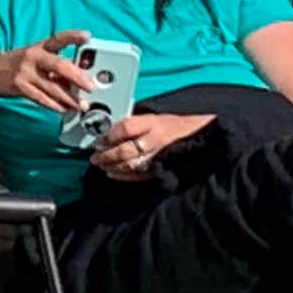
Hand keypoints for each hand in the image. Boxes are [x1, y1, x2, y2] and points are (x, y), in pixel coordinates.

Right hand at [0, 37, 95, 115]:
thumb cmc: (22, 64)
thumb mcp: (38, 57)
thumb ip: (59, 64)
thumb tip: (83, 74)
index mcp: (40, 46)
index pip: (58, 38)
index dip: (73, 36)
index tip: (87, 36)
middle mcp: (33, 56)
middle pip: (59, 65)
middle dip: (77, 77)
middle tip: (90, 87)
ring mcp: (25, 72)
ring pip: (52, 86)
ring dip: (69, 98)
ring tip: (82, 105)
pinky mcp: (20, 87)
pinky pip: (42, 98)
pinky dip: (55, 105)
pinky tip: (65, 109)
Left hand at [86, 110, 213, 184]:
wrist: (197, 136)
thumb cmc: (173, 125)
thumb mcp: (153, 117)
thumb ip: (133, 123)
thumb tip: (110, 133)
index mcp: (153, 122)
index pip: (126, 128)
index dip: (109, 135)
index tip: (99, 139)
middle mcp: (155, 139)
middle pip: (124, 149)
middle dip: (106, 155)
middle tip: (95, 157)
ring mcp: (158, 156)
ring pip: (129, 165)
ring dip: (112, 166)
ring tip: (101, 164)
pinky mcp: (160, 169)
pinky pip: (137, 175)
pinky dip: (122, 175)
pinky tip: (113, 173)